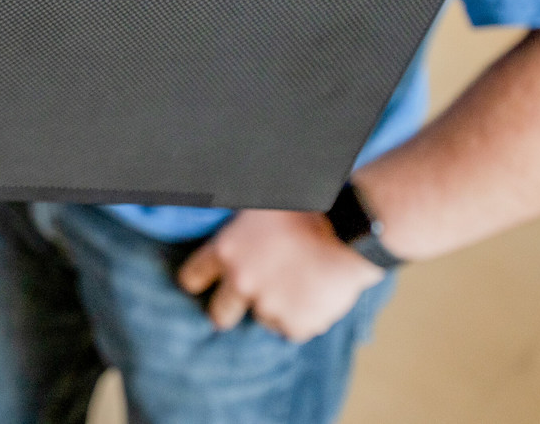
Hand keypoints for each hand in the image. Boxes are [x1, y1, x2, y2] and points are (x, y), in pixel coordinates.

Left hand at [176, 209, 384, 342]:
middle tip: (249, 297)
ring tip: (298, 283)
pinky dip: (302, 318)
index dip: (199, 281)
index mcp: (226, 251)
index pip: (192, 277)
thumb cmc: (305, 210)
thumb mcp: (258, 210)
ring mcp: (268, 306)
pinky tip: (314, 294)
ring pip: (263, 318)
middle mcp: (241, 282)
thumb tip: (221, 224)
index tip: (205, 284)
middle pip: (219, 313)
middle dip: (229, 309)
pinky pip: (293, 329)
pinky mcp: (296, 325)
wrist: (348, 232)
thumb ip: (237, 231)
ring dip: (276, 307)